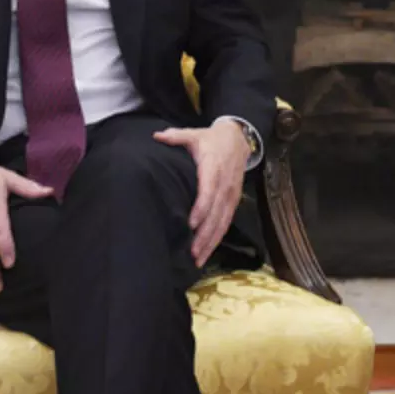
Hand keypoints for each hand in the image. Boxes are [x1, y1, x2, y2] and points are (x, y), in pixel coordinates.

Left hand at [154, 120, 251, 267]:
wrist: (238, 139)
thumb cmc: (211, 139)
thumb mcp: (194, 134)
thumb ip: (176, 136)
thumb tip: (156, 136)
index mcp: (214, 167)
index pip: (209, 191)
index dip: (201, 208)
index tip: (190, 224)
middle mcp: (225, 184)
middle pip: (216, 212)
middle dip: (205, 234)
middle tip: (191, 252)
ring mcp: (231, 195)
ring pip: (223, 221)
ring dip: (211, 241)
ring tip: (198, 258)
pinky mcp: (234, 201)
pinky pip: (226, 222)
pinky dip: (217, 238)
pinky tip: (206, 252)